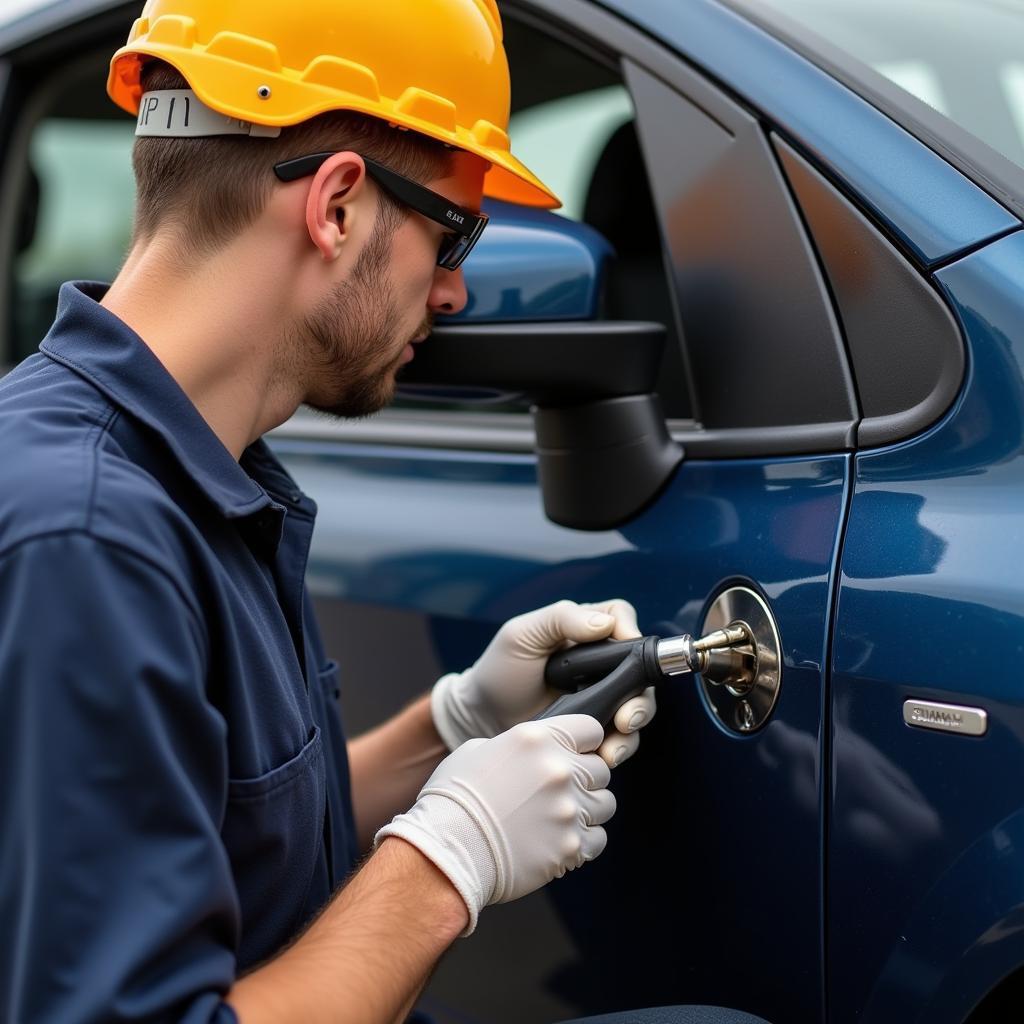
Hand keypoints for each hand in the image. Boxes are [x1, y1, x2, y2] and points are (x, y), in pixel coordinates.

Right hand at [376, 715, 613, 933]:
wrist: (445, 850)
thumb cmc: (453, 798)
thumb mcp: (478, 751)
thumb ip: (516, 746)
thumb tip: (532, 752)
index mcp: (537, 739)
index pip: (591, 729)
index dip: (583, 742)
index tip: (574, 754)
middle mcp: (559, 770)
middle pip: (600, 768)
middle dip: (584, 778)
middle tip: (559, 792)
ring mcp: (568, 809)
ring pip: (605, 804)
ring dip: (587, 809)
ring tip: (559, 818)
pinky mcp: (570, 846)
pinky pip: (597, 839)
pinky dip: (583, 841)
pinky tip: (558, 840)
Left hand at [431, 599, 656, 766]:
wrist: (481, 719)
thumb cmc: (499, 670)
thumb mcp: (522, 635)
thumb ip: (561, 619)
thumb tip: (605, 624)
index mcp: (583, 630)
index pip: (622, 618)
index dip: (631, 633)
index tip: (627, 656)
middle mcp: (600, 662)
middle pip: (640, 672)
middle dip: (640, 698)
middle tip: (626, 719)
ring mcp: (601, 696)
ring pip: (636, 707)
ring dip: (632, 729)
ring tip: (612, 748)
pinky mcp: (595, 727)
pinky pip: (620, 737)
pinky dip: (616, 748)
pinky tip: (602, 757)